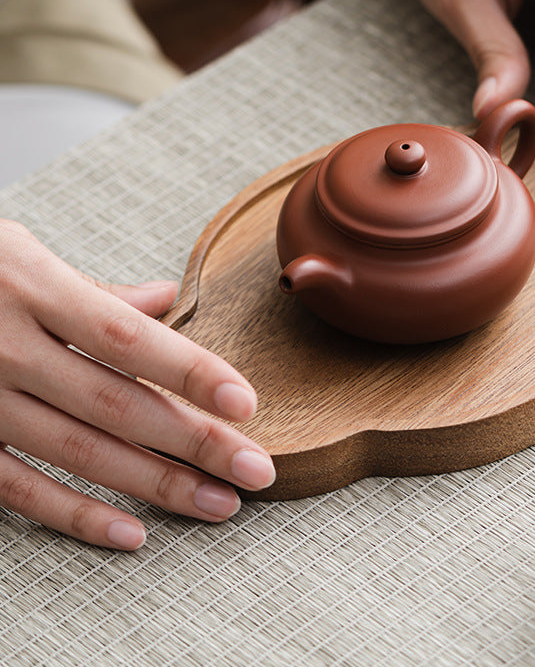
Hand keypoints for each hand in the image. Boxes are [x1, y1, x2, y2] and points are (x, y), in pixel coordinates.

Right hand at [0, 220, 274, 548]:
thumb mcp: (22, 254)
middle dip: (195, 442)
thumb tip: (163, 299)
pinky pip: (14, 488)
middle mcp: (7, 347)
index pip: (128, 337)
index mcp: (35, 289)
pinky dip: (73, 514)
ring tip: (217, 504)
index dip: (190, 372)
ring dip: (155, 484)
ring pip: (78, 452)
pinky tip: (131, 533)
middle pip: (117, 404)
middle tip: (257, 470)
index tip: (246, 402)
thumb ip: (94, 290)